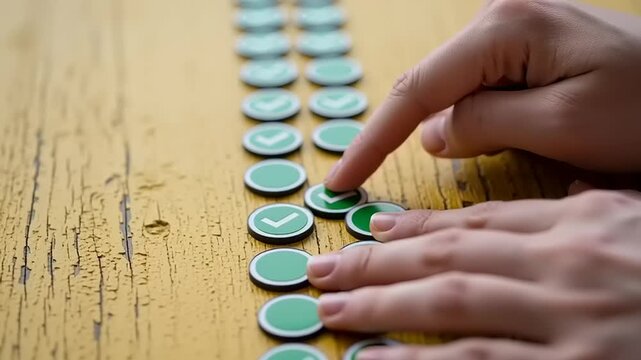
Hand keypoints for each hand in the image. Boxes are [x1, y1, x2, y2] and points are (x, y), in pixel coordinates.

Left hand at [307, 190, 640, 358]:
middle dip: (376, 262)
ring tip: (332, 311)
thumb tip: (543, 205)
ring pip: (451, 305)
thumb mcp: (639, 224)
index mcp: (586, 224)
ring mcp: (572, 322)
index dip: (415, 228)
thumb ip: (586, 215)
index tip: (370, 233)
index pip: (478, 221)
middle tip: (324, 270)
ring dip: (381, 306)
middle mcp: (570, 265)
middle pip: (448, 256)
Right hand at [324, 0, 640, 191]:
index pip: (416, 90)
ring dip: (441, 132)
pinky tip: (476, 142)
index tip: (340, 179)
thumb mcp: (561, 126)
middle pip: (426, 87)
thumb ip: (483, 124)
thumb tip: (429, 134)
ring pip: (449, 93)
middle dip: (399, 136)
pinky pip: (475, 92)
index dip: (372, 140)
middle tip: (371, 179)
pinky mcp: (522, 52)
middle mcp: (499, 19)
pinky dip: (466, 124)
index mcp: (504, 27)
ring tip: (455, 163)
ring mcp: (510, 33)